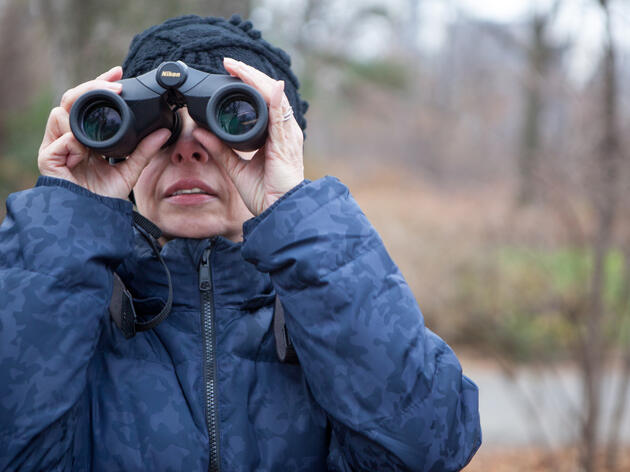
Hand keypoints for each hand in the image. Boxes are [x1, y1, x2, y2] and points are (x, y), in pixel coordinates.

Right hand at [38, 66, 170, 199]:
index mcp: (85, 135)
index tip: (119, 72)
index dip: (100, 83)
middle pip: (72, 98)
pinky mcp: (48, 159)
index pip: (88, 101)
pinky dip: (73, 142)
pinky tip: (85, 150)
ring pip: (60, 113)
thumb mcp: (130, 169)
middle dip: (92, 86)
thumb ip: (145, 150)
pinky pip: (59, 141)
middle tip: (114, 84)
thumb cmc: (105, 196)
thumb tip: (165, 131)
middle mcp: (68, 136)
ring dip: (82, 115)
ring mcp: (56, 146)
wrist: (92, 219)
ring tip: (103, 124)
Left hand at [192, 58, 303, 215]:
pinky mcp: (285, 145)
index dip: (247, 85)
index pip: (263, 102)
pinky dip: (276, 100)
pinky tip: (270, 87)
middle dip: (250, 76)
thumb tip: (198, 131)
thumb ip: (219, 148)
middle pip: (269, 94)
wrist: (279, 212)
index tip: (229, 72)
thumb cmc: (265, 194)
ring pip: (275, 99)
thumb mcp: (235, 167)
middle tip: (229, 63)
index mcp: (274, 135)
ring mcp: (286, 136)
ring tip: (240, 68)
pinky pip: (281, 118)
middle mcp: (283, 132)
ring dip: (257, 81)